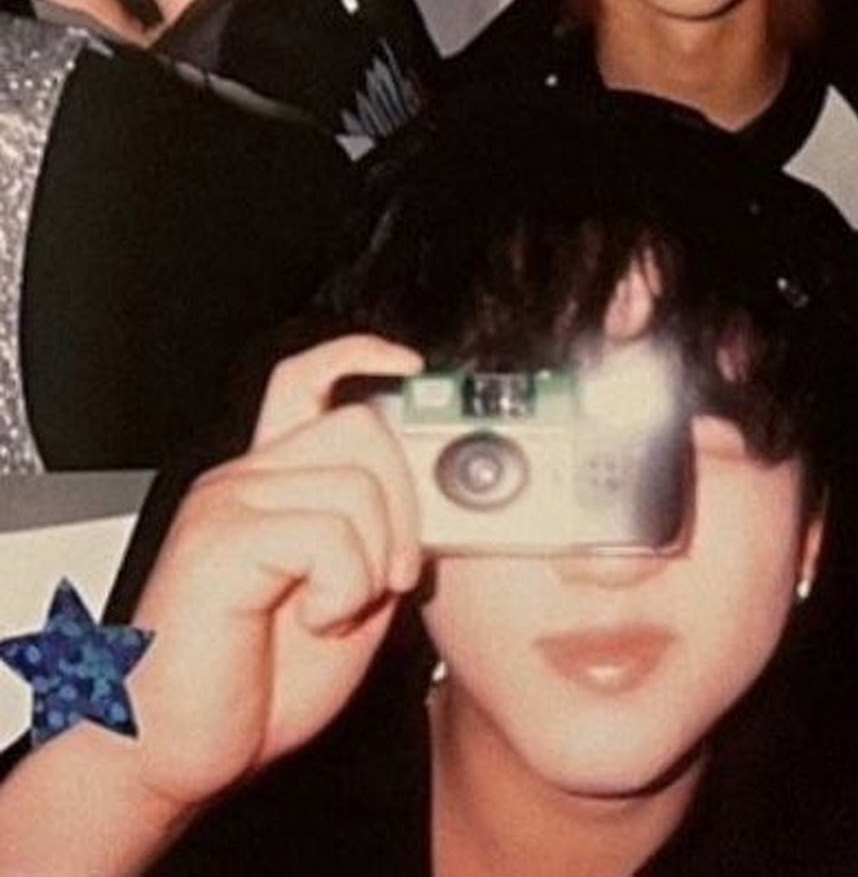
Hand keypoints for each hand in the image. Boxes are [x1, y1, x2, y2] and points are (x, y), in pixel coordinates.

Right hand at [125, 334, 422, 810]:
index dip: (358, 358)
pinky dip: (344, 589)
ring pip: (357, 484)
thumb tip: (431, 504)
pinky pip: (328, 534)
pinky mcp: (222, 538)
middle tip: (391, 577)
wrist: (180, 746)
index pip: (304, 381)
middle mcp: (246, 479)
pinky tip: (312, 618)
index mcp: (272, 485)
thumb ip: (378, 542)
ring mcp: (230, 502)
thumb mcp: (349, 598)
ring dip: (373, 563)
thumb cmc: (260, 679)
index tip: (408, 368)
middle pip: (360, 427)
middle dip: (404, 507)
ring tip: (336, 607)